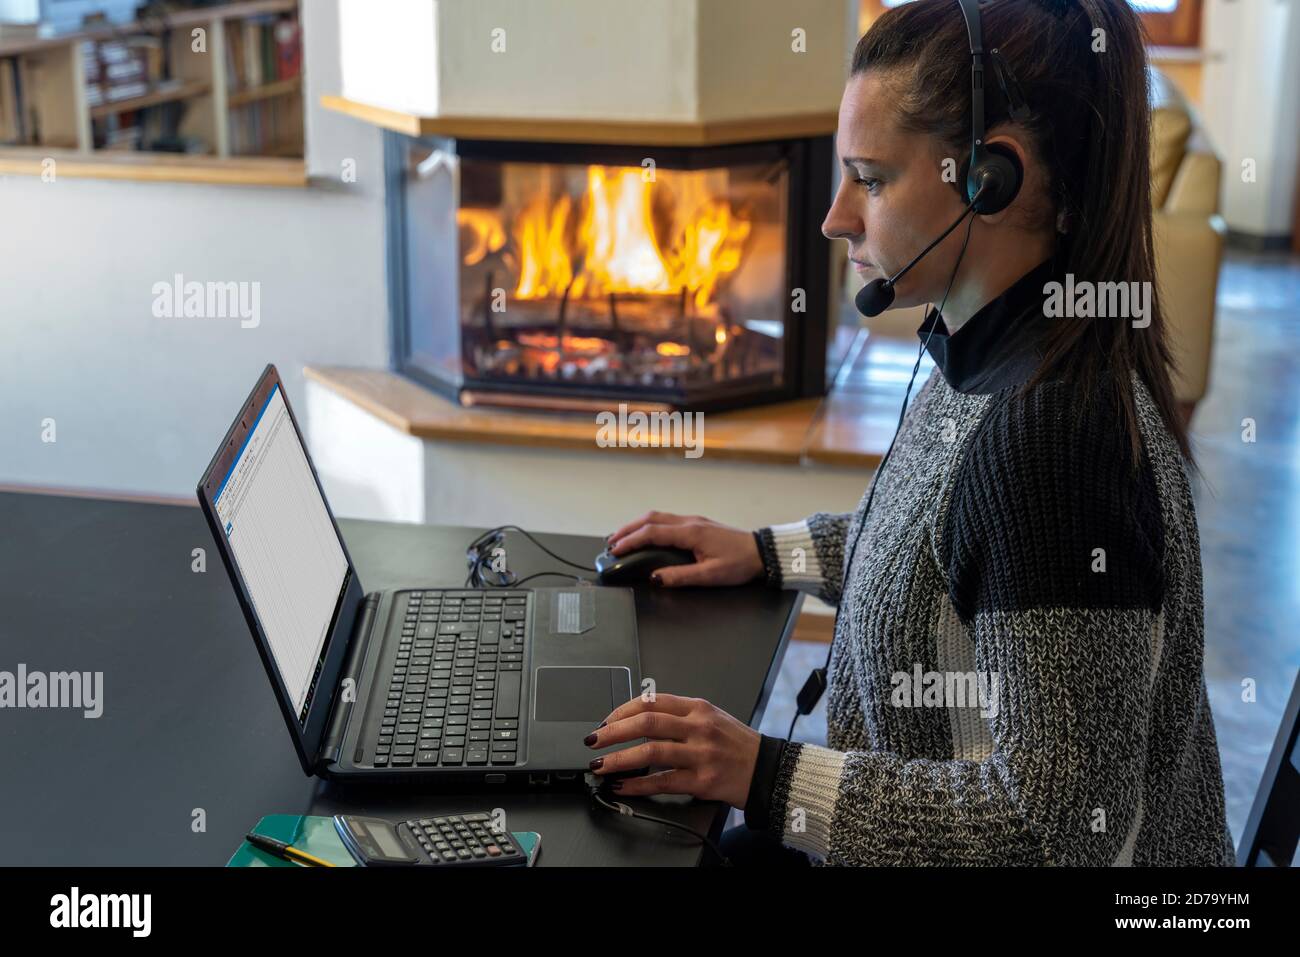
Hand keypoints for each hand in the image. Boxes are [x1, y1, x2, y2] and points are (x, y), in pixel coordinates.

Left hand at [584, 693, 760, 809]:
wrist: (767, 769)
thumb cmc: (737, 744)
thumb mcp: (711, 718)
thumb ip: (679, 716)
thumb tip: (638, 720)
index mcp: (698, 708)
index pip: (652, 702)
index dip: (622, 711)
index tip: (605, 721)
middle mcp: (698, 728)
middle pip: (647, 723)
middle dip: (612, 732)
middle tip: (593, 740)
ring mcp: (700, 754)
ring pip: (650, 752)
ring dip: (619, 759)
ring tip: (600, 766)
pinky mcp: (702, 780)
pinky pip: (662, 782)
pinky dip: (637, 785)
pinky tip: (622, 786)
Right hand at [606, 511, 763, 586]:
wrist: (762, 552)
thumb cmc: (740, 563)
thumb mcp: (710, 575)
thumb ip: (681, 576)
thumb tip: (656, 578)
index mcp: (691, 533)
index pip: (652, 533)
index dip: (630, 541)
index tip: (615, 549)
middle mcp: (690, 522)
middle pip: (650, 518)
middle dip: (627, 529)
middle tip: (611, 542)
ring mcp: (694, 521)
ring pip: (658, 516)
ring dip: (637, 525)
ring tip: (623, 537)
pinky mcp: (698, 524)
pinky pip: (667, 520)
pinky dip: (650, 525)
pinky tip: (646, 534)